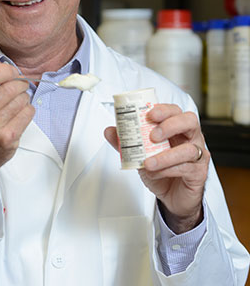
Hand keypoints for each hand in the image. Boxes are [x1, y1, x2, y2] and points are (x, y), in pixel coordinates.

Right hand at [0, 59, 34, 200]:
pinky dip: (28, 110)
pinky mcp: (7, 138)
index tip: (11, 72)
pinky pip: (28, 113)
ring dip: (24, 97)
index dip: (4, 70)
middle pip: (8, 87)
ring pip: (21, 99)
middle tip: (20, 86)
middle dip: (19, 84)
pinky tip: (20, 113)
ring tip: (17, 102)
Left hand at [104, 104, 209, 232]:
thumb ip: (126, 143)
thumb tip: (109, 131)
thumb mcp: (141, 155)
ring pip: (188, 149)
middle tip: (152, 135)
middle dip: (170, 125)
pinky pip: (186, 168)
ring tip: (148, 162)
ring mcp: (198, 155)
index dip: (164, 110)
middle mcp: (190, 138)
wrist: (173, 198)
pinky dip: (167, 170)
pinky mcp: (199, 173)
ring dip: (166, 155)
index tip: (149, 114)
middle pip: (189, 121)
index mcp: (177, 128)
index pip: (175, 111)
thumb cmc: (162, 171)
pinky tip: (154, 173)